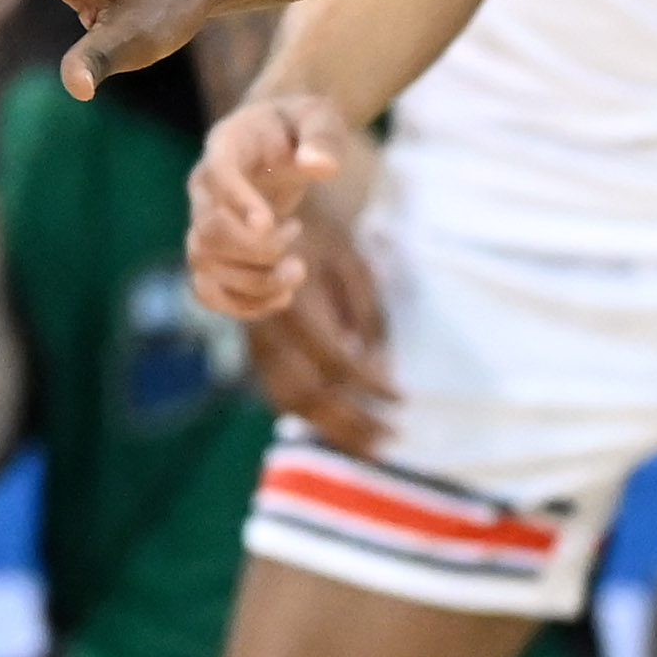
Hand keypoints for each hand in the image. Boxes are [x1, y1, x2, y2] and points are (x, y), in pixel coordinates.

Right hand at [183, 97, 350, 318]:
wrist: (279, 139)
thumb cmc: (300, 125)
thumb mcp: (319, 117)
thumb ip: (322, 137)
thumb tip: (320, 167)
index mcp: (225, 144)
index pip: (217, 173)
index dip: (238, 201)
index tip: (272, 223)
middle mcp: (204, 186)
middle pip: (207, 231)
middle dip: (257, 250)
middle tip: (297, 236)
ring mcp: (203, 221)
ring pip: (204, 266)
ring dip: (254, 283)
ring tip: (299, 270)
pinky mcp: (214, 251)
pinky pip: (208, 291)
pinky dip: (242, 305)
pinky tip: (283, 296)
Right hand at [238, 198, 394, 454]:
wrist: (261, 211)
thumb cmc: (316, 231)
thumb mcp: (352, 262)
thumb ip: (366, 315)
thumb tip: (380, 367)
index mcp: (295, 304)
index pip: (335, 360)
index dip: (370, 384)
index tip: (402, 399)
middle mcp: (269, 329)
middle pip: (309, 393)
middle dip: (352, 421)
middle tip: (392, 436)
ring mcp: (256, 340)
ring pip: (289, 399)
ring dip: (331, 427)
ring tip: (371, 444)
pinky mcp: (253, 346)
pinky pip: (278, 391)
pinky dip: (309, 414)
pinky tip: (338, 424)